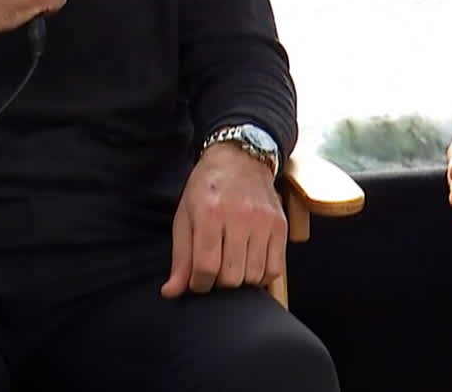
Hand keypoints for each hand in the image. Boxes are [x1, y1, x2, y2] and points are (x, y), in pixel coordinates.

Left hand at [162, 142, 285, 296]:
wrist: (240, 158)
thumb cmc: (206, 188)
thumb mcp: (185, 217)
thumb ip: (180, 257)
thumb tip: (171, 292)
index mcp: (210, 213)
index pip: (206, 267)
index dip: (199, 284)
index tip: (197, 282)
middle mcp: (240, 217)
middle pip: (231, 276)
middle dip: (218, 284)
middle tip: (214, 273)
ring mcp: (264, 222)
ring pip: (254, 276)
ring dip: (240, 281)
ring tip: (231, 267)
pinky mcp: (280, 226)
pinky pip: (275, 269)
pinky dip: (262, 276)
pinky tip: (250, 266)